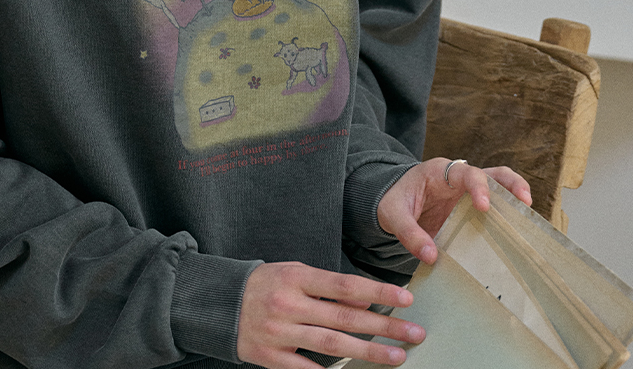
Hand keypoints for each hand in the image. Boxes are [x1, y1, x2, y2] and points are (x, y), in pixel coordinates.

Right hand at [237, 261, 422, 368]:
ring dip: (369, 353)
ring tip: (397, 356)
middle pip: (345, 317)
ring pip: (333, 344)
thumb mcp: (294, 273)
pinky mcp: (272, 359)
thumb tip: (366, 297)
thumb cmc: (265, 284)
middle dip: (384, 326)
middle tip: (414, 332)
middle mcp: (289, 303)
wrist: (218, 304)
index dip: (378, 292)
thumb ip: (327, 286)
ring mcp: (280, 333)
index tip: (405, 299)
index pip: (345, 285)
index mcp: (296, 276)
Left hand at [376, 159, 531, 264]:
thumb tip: (431, 256)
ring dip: (516, 199)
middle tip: (525, 202)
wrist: (391, 201)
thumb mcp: (392, 214)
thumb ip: (408, 233)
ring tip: (530, 219)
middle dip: (512, 184)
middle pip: (492, 173)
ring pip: (499, 188)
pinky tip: (517, 235)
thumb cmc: (392, 200)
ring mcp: (467, 194)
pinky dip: (507, 218)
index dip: (478, 187)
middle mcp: (458, 179)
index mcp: (439, 172)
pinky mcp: (470, 209)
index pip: (465, 173)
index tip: (484, 206)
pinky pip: (493, 209)